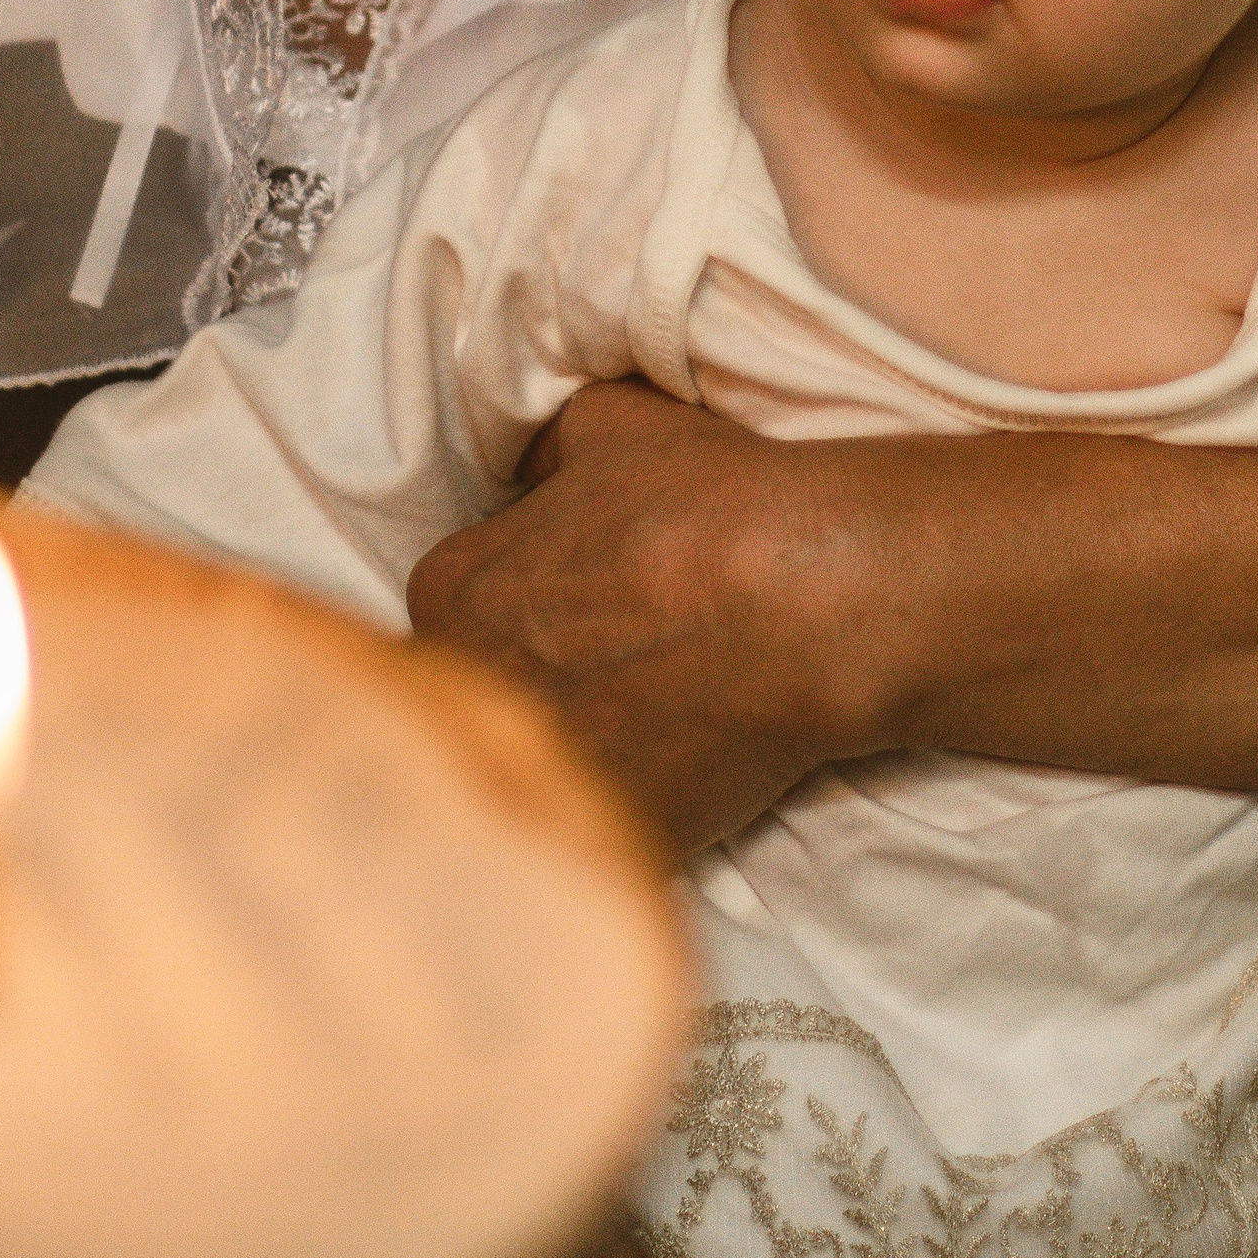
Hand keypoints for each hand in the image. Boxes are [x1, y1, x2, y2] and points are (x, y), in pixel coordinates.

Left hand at [406, 381, 865, 858]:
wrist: (807, 602)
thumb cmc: (710, 504)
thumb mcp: (612, 426)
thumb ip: (549, 449)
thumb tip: (529, 469)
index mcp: (451, 593)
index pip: (456, 611)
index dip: (523, 609)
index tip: (582, 612)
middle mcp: (468, 686)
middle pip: (485, 692)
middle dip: (540, 684)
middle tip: (620, 668)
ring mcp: (530, 768)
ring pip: (534, 766)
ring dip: (581, 747)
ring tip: (656, 720)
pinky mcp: (600, 831)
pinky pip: (596, 827)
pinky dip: (631, 805)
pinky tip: (685, 769)